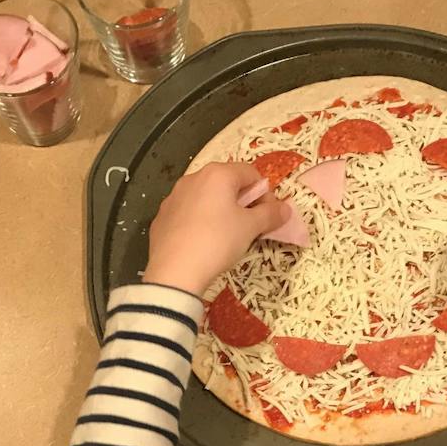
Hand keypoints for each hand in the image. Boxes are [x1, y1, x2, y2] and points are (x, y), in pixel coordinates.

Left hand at [143, 162, 290, 294]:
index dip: (265, 193)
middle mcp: (193, 178)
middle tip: (250, 225)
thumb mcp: (250, 228)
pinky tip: (202, 243)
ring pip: (205, 198)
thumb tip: (285, 209)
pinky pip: (188, 214)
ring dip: (220, 210)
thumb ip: (271, 214)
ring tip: (225, 236)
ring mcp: (173, 197)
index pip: (250, 173)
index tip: (269, 215)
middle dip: (242, 201)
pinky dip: (199, 222)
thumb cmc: (218, 241)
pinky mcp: (161, 218)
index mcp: (217, 174)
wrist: (174, 272)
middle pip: (226, 183)